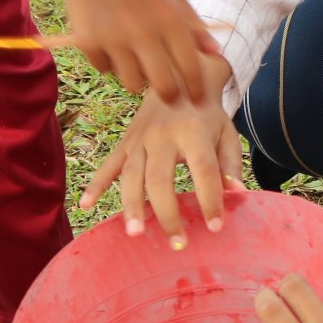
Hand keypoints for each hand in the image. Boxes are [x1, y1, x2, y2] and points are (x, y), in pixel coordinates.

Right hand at [59, 0, 223, 103]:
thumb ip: (195, 26)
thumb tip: (217, 53)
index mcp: (170, 21)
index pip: (191, 69)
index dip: (196, 89)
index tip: (198, 100)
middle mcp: (145, 35)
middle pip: (163, 87)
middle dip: (170, 96)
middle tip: (170, 95)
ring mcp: (115, 41)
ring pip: (132, 83)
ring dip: (137, 78)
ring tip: (138, 62)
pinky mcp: (89, 44)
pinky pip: (105, 69)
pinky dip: (110, 63)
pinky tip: (112, 46)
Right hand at [81, 73, 244, 248]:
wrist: (178, 78)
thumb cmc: (207, 114)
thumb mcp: (226, 132)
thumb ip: (231, 163)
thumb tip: (237, 193)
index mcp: (193, 132)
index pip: (203, 168)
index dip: (210, 198)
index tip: (216, 226)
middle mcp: (162, 136)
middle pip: (159, 179)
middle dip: (167, 214)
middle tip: (177, 243)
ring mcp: (139, 140)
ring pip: (131, 176)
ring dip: (132, 207)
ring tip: (135, 234)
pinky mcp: (125, 143)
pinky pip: (108, 165)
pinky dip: (96, 185)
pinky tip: (85, 206)